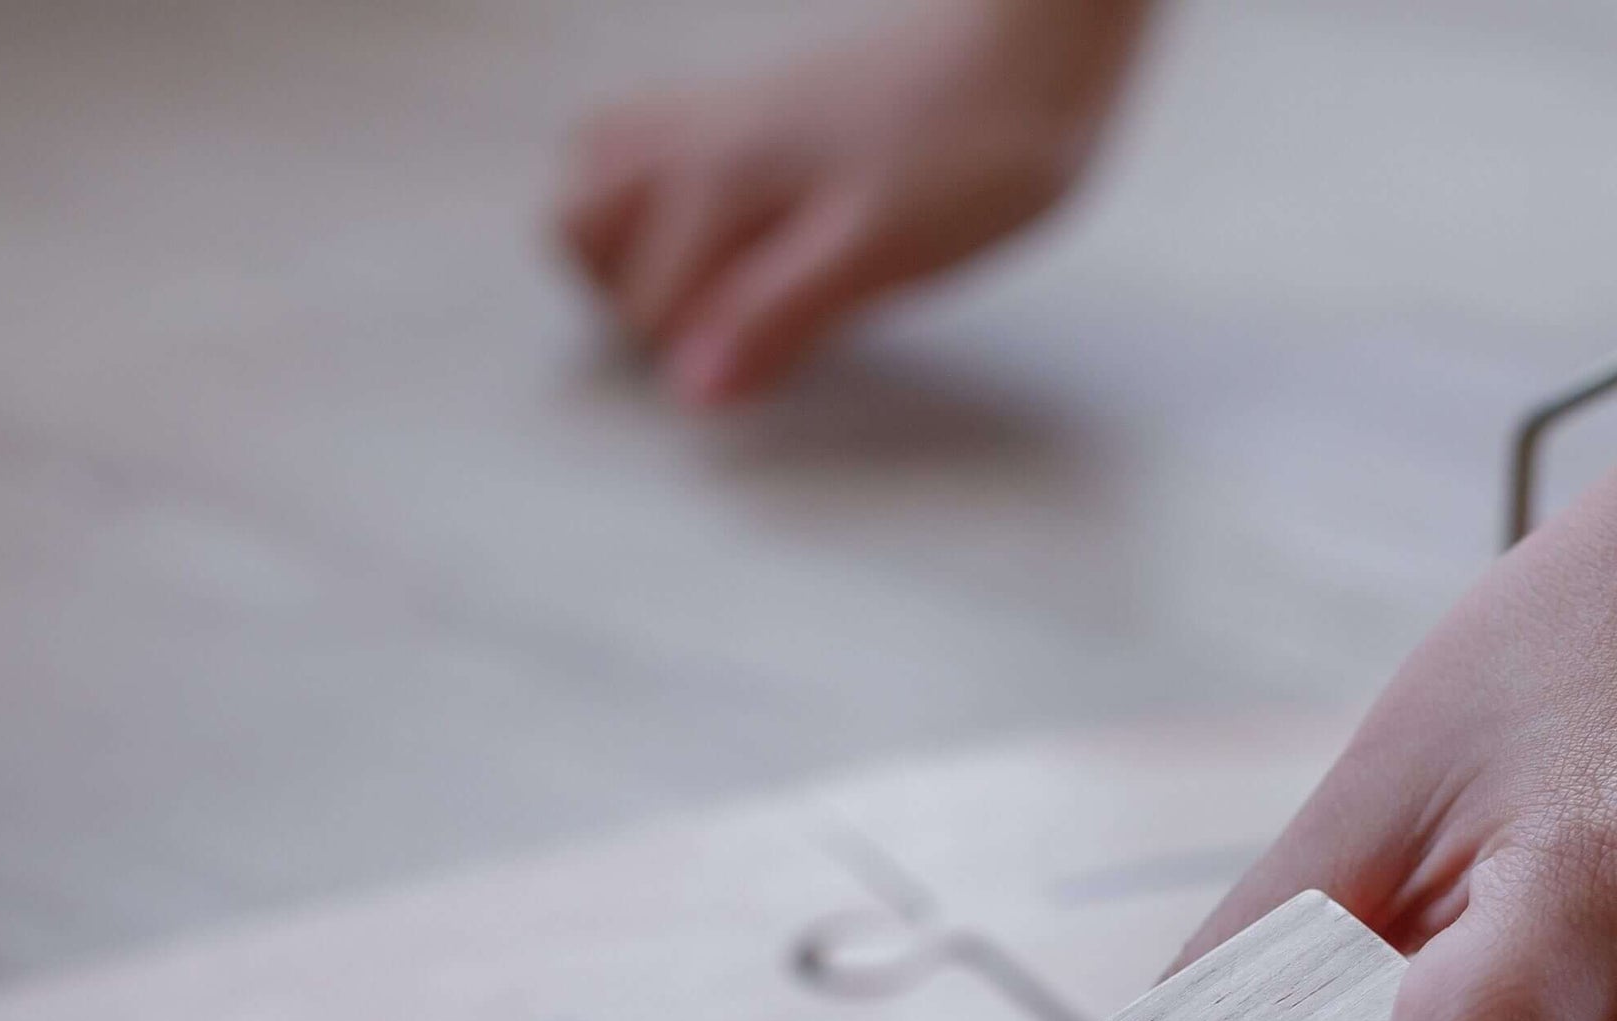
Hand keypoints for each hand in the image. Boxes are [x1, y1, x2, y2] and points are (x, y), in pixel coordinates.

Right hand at [555, 0, 1146, 406]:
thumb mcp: (883, 250)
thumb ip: (778, 316)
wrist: (1040, 31)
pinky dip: (671, 190)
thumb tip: (690, 388)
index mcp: (720, 179)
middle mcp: (700, 134)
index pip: (639, 305)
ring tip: (714, 282)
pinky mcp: (764, 98)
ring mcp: (725, 107)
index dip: (693, 359)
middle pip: (576, 224)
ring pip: (606, 170)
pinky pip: (662, 139)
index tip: (767, 363)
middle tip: (719, 329)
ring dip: (631, 238)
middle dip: (624, 295)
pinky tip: (747, 225)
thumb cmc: (979, 139)